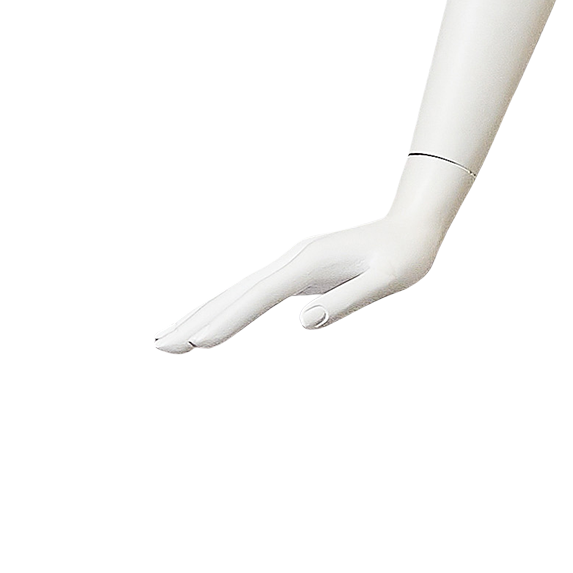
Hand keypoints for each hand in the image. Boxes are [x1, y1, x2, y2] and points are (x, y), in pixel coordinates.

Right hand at [153, 161, 461, 353]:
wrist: (412, 226)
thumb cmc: (403, 257)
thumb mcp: (385, 281)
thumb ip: (347, 300)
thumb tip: (306, 323)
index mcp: (308, 265)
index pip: (258, 299)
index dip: (226, 322)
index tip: (197, 344)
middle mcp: (291, 261)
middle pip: (234, 294)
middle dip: (196, 321)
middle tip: (160, 346)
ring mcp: (289, 263)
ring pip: (236, 291)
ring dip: (201, 314)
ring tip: (167, 337)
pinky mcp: (294, 269)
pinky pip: (250, 291)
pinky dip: (224, 307)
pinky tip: (208, 321)